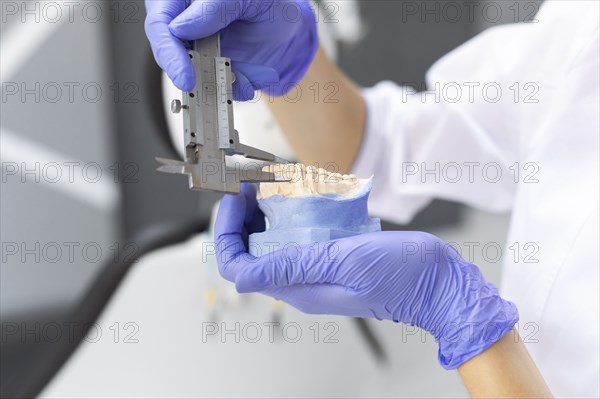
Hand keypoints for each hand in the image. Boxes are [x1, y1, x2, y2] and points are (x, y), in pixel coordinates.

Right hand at [144, 0, 317, 99]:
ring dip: (220, 83)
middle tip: (213, 86)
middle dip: (193, 74)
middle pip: (169, 54)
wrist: (292, 28)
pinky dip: (234, 89)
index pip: (160, 24)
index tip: (185, 76)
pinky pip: (215, 88)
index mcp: (183, 0)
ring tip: (247, 78)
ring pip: (193, 76)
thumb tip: (180, 28)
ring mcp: (198, 50)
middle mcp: (185, 24)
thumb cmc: (269, 4)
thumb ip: (214, 7)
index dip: (168, 52)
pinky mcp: (213, 70)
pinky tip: (252, 80)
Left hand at [214, 184, 518, 368]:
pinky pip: (297, 238)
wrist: (437, 282)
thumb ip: (292, 266)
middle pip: (250, 252)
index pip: (239, 267)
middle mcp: (300, 281)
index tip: (233, 200)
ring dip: (262, 214)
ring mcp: (314, 269)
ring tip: (266, 186)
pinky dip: (289, 216)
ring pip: (271, 243)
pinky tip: (298, 196)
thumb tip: (241, 274)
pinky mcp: (329, 258)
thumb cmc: (400, 275)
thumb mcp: (342, 263)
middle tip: (247, 186)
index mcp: (298, 287)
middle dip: (240, 218)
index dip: (226, 233)